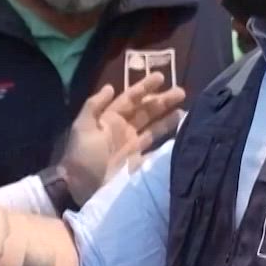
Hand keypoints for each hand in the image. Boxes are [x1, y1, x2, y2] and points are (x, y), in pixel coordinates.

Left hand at [59, 72, 186, 204]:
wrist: (80, 188)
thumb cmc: (82, 156)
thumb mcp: (82, 128)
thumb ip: (94, 105)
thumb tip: (111, 87)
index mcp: (110, 119)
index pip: (131, 98)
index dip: (145, 87)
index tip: (161, 76)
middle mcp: (124, 130)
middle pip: (147, 111)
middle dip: (163, 101)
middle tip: (182, 92)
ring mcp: (133, 146)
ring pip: (154, 128)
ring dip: (168, 118)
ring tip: (185, 111)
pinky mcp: (139, 163)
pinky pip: (156, 149)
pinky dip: (168, 142)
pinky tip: (180, 135)